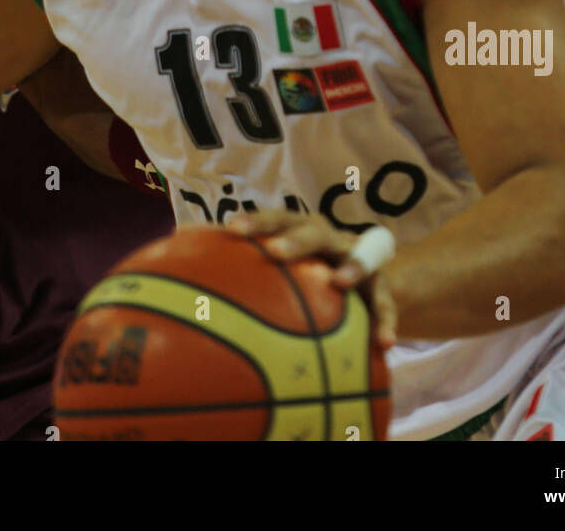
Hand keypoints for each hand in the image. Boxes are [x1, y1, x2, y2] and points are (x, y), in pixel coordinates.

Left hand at [228, 210, 396, 348]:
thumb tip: (178, 245)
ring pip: (360, 254)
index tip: (231, 231)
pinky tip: (384, 344)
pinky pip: (386, 304)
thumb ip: (239, 259)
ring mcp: (358, 258)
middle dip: (295, 239)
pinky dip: (386, 322)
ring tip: (342, 282)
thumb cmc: (305, 270)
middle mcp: (330, 237)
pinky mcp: (383, 287)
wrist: (363, 277)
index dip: (255, 223)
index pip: (275, 220)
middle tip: (275, 254)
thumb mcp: (280, 263)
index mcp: (300, 229)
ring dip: (352, 266)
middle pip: (313, 230)